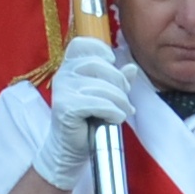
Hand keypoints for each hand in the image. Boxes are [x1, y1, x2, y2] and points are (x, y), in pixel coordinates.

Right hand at [35, 39, 133, 186]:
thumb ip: (116, 81)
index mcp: (69, 67)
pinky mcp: (66, 107)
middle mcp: (63, 75)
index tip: (112, 62)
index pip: (81, 44)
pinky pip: (98, 103)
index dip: (100, 49)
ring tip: (123, 112)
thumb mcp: (105, 96)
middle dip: (119, 82)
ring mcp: (62, 91)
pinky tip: (115, 119)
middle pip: (98, 65)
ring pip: (101, 86)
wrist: (69, 149)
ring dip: (120, 101)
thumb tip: (132, 68)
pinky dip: (113, 112)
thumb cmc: (87, 121)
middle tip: (126, 100)